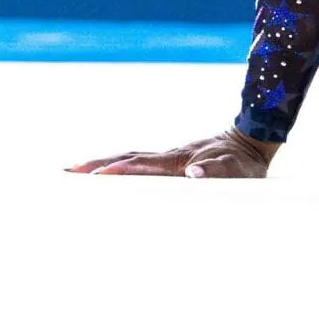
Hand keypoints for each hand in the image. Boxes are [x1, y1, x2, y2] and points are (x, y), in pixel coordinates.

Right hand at [67, 128, 278, 178]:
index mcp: (178, 161)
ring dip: (101, 164)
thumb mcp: (238, 171)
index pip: (141, 166)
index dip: (119, 171)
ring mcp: (167, 158)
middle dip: (95, 166)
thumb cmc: (246, 164)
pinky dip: (117, 165)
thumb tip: (193, 174)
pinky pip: (137, 163)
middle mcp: (168, 157)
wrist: (252, 142)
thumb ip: (218, 171)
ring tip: (73, 171)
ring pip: (128, 158)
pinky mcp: (170, 162)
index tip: (95, 177)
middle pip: (125, 158)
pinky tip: (107, 172)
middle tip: (65, 173)